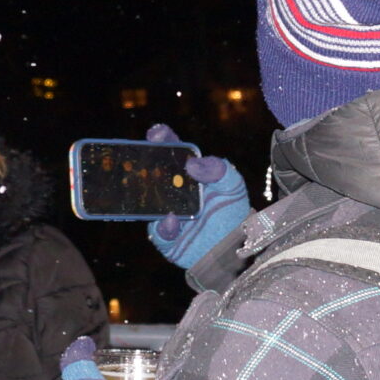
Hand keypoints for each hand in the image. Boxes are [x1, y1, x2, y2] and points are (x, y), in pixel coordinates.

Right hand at [146, 124, 252, 268]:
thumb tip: (192, 164)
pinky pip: (159, 232)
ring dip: (148, 196)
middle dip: (144, 164)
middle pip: (152, 175)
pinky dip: (164, 226)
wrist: (236, 245)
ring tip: (158, 191)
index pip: (171, 153)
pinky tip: (173, 221)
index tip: (156, 133)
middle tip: (143, 155)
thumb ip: (218, 169)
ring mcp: (166, 214)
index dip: (162, 140)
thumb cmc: (231, 209)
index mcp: (186, 175)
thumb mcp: (232, 184)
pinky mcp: (167, 238)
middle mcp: (171, 192)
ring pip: (148, 203)